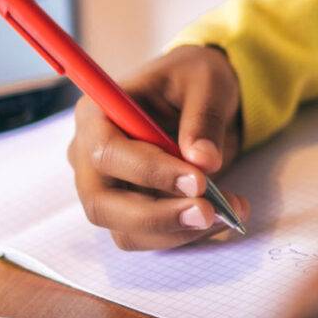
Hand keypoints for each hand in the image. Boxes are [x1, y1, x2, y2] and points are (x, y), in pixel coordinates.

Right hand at [67, 45, 251, 250]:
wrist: (203, 96)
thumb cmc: (194, 79)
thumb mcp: (206, 82)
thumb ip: (203, 118)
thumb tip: (204, 161)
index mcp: (96, 114)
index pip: (106, 153)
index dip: (149, 172)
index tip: (198, 180)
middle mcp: (89, 156)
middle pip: (102, 204)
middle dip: (157, 215)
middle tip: (209, 212)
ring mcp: (106, 188)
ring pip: (126, 230)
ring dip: (177, 231)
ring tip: (227, 214)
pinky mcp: (130, 210)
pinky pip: (149, 237)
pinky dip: (185, 235)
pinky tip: (223, 218)